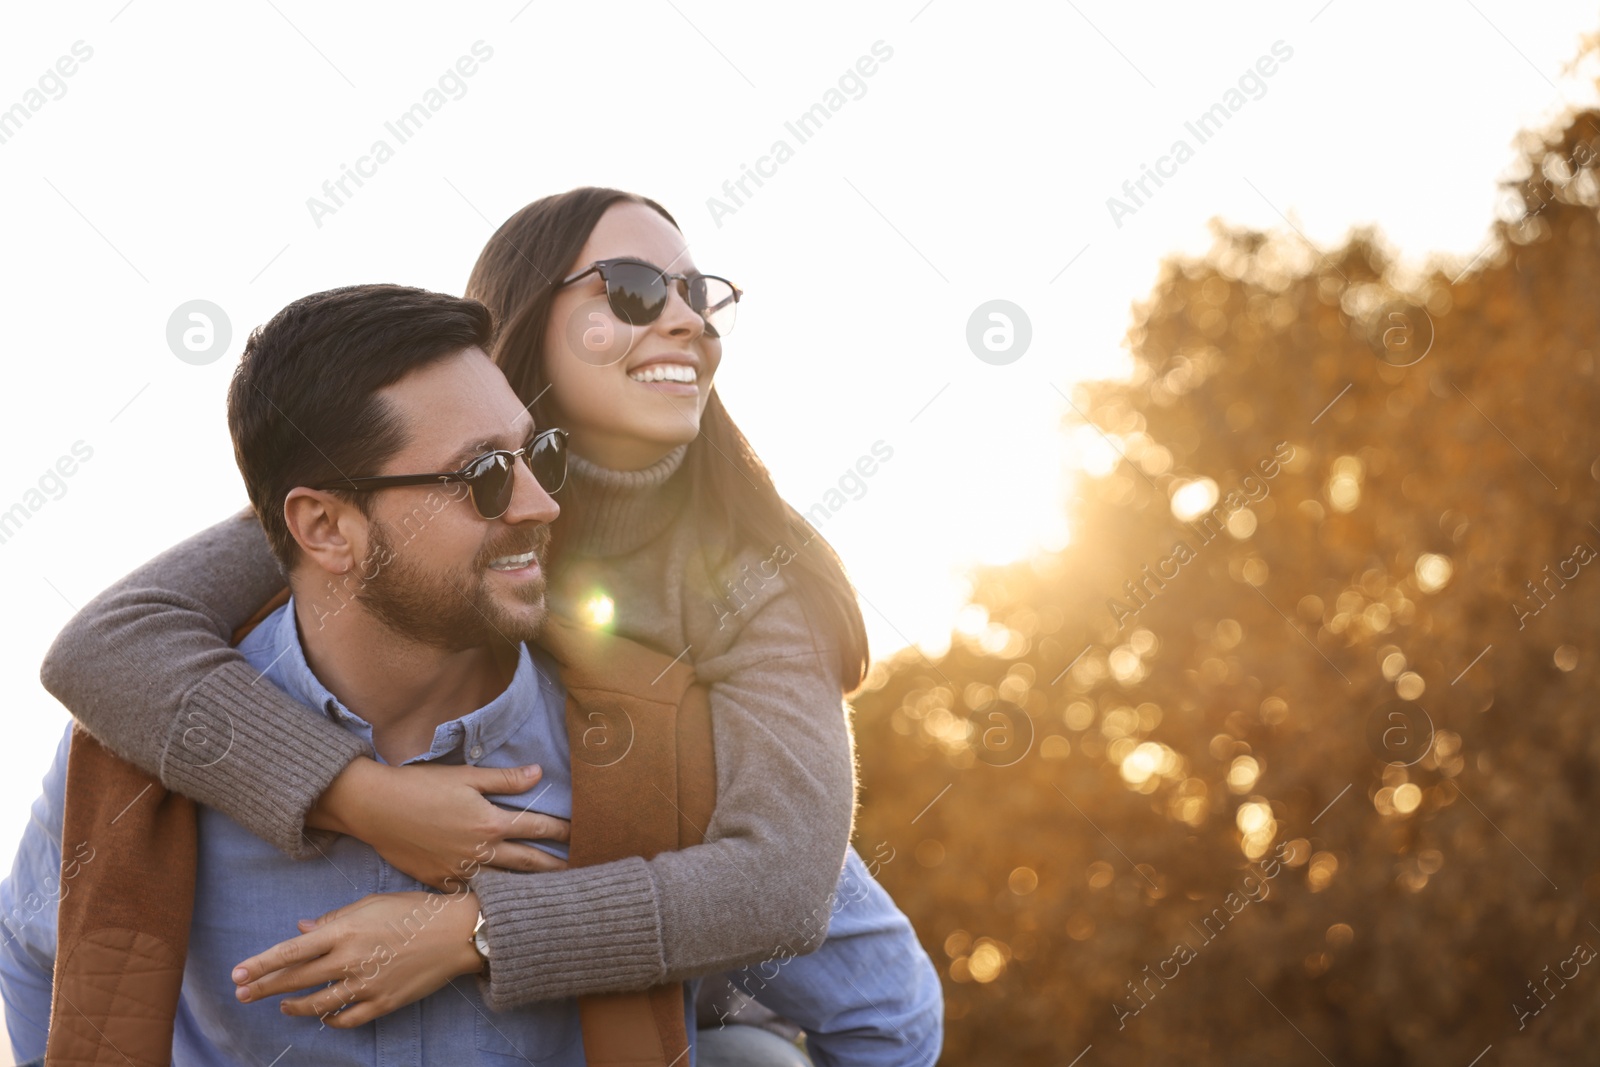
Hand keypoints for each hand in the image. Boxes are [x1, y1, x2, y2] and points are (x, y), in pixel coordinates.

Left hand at [232, 890, 481, 1026]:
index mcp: (344, 931)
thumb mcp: (371, 904)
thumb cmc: (414, 910)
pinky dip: (331, 1020)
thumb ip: (334, 918)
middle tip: (242, 996)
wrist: (457, 932)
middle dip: (264, 988)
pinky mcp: (383, 1002)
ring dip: (294, 1006)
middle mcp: (350, 960)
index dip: (260, 965)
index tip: (237, 975)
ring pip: (317, 1004)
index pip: (290, 952)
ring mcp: (366, 984)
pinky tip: (324, 1016)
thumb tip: (301, 928)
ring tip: (282, 1005)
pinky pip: (347, 1019)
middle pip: (295, 980)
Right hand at [308, 758, 569, 888]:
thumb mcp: (466, 776)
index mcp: (490, 822)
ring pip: (504, 883)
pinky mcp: (440, 882)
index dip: (562, 831)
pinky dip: (490, 898)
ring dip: (528, 889)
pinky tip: (503, 904)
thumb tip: (539, 774)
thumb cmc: (421, 786)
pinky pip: (472, 894)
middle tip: (579, 876)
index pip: (538, 828)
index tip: (581, 836)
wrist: (375, 808)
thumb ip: (505, 779)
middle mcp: (480, 851)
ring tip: (550, 894)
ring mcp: (460, 871)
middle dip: (555, 868)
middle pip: (528, 863)